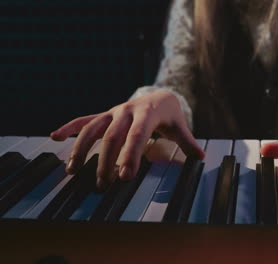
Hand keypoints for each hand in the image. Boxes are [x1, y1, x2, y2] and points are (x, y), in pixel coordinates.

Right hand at [51, 90, 203, 188]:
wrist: (158, 94)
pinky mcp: (105, 115)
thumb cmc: (169, 114)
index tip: (124, 176)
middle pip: (112, 136)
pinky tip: (55, 137)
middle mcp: (126, 111)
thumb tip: (201, 157)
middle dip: (105, 161)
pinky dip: (69, 127)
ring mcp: (113, 112)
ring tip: (72, 170)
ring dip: (81, 149)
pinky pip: (84, 120)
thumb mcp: (179, 125)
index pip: (136, 136)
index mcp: (146, 114)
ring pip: (92, 129)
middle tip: (103, 184)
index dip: (130, 156)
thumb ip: (188, 142)